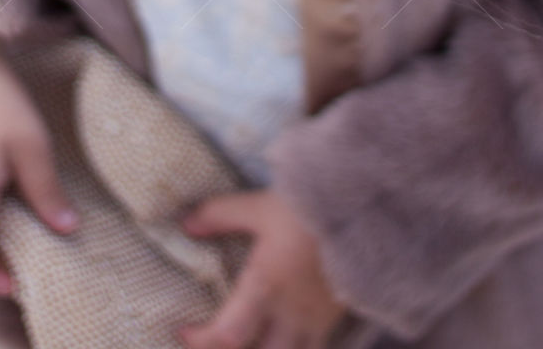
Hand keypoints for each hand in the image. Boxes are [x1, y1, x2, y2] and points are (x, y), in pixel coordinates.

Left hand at [177, 188, 345, 348]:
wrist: (359, 213)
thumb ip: (219, 215)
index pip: (227, 336)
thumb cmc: (304, 210)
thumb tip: (186, 224)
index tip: (184, 330)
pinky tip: (279, 343)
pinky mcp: (331, 323)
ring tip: (245, 345)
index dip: (200, 341)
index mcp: (264, 287)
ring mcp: (313, 324)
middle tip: (213, 342)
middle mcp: (288, 315)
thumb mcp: (258, 207)